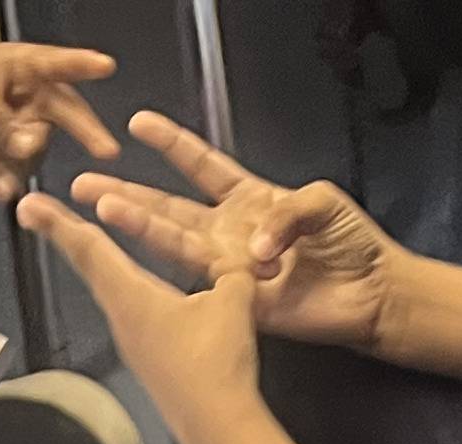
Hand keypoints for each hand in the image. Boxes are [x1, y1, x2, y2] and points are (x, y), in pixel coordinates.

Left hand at [0, 40, 123, 172]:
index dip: (82, 64)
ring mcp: (33, 124)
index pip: (57, 64)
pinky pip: (20, 167)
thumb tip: (30, 147)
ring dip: (10, 153)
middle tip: (107, 151)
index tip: (105, 65)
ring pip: (36, 146)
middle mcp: (37, 95)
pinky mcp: (23, 150)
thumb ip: (1, 124)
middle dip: (88, 132)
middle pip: (69, 112)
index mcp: (26, 67)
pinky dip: (1, 170)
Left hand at [13, 190, 262, 443]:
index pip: (88, 249)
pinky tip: (140, 292)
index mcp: (133, 298)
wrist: (219, 427)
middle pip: (89, 269)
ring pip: (110, 293)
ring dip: (97, 264)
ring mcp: (134, 346)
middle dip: (64, 236)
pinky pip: (133, 316)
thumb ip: (231, 273)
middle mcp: (124, 322)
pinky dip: (127, 292)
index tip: (30, 205)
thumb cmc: (216, 366)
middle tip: (38, 214)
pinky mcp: (150, 364)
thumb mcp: (233, 300)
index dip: (58, 221)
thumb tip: (239, 265)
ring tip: (86, 243)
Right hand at [73, 112, 405, 354]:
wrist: (373, 293)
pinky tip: (163, 252)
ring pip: (175, 242)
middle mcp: (231, 232)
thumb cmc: (354, 244)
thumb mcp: (323, 203)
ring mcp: (231, 266)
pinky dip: (187, 270)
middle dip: (129, 194)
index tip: (139, 125)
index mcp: (249, 199)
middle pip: (170, 208)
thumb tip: (256, 246)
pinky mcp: (239, 300)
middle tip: (89, 183)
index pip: (201, 165)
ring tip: (105, 210)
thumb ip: (288, 211)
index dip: (172, 145)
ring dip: (140, 227)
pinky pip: (205, 282)